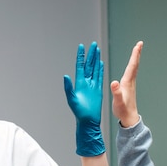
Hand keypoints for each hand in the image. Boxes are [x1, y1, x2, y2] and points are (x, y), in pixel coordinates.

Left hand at [63, 42, 104, 156]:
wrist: (88, 120)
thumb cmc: (79, 112)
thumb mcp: (71, 99)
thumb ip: (68, 87)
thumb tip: (65, 76)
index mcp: (79, 83)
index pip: (80, 66)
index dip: (81, 56)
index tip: (81, 46)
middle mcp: (85, 82)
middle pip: (88, 65)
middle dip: (90, 54)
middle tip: (93, 45)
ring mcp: (92, 85)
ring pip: (94, 69)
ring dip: (95, 60)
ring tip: (97, 50)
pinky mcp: (98, 89)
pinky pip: (99, 77)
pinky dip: (100, 69)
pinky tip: (100, 63)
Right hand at [111, 41, 142, 126]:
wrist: (128, 117)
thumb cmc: (123, 110)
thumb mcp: (118, 101)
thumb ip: (116, 92)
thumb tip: (114, 82)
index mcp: (127, 82)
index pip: (132, 65)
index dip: (135, 55)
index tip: (138, 45)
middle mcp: (130, 81)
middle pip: (134, 64)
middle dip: (136, 53)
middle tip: (140, 43)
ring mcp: (130, 84)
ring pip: (134, 68)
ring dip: (135, 58)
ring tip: (136, 50)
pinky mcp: (129, 87)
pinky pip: (131, 72)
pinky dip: (132, 65)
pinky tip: (131, 65)